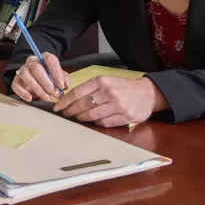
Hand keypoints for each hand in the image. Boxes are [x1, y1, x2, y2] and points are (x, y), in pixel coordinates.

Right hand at [10, 53, 68, 101]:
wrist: (36, 81)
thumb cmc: (50, 78)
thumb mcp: (59, 77)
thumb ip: (64, 79)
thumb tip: (65, 85)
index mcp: (44, 58)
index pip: (49, 59)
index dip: (56, 72)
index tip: (61, 86)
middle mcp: (32, 62)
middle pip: (37, 68)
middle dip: (47, 83)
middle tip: (55, 94)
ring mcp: (22, 70)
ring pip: (26, 76)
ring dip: (37, 88)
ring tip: (46, 98)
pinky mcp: (16, 80)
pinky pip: (16, 85)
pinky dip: (22, 92)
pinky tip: (30, 99)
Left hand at [53, 76, 167, 127]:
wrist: (147, 93)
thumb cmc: (122, 87)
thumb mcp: (106, 81)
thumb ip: (89, 88)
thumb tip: (69, 99)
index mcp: (102, 81)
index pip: (77, 93)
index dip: (65, 102)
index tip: (57, 107)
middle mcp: (109, 92)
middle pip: (82, 105)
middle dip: (71, 111)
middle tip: (66, 114)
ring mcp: (118, 106)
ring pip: (91, 116)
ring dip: (81, 118)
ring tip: (77, 117)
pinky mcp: (125, 117)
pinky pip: (104, 123)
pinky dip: (96, 122)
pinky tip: (95, 119)